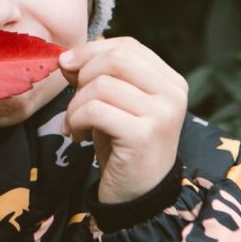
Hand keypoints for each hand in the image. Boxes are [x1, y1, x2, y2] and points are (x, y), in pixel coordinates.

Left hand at [58, 38, 187, 204]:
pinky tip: (79, 136)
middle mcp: (173, 93)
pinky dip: (77, 120)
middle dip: (83, 75)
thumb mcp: (112, 103)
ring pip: (101, 85)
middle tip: (75, 101)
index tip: (67, 66)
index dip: (92, 51)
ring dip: (76, 104)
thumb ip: (97, 75)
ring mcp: (162, 114)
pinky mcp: (144, 135)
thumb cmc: (122, 146)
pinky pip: (96, 110)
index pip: (128, 46)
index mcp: (170, 81)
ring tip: (76, 124)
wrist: (136, 196)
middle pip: (117, 58)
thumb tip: (67, 57)